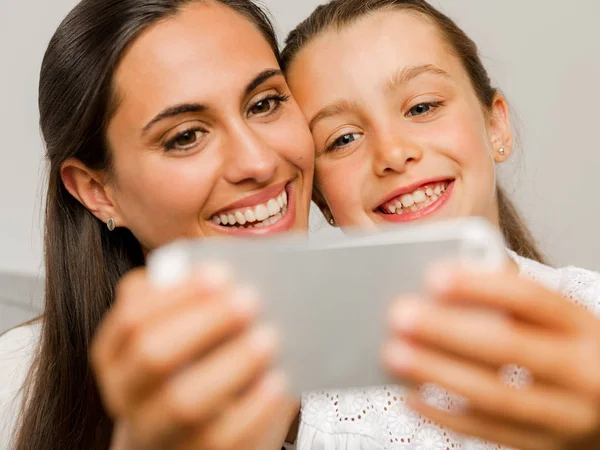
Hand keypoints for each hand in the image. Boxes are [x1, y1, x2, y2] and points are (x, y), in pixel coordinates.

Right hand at [91, 264, 295, 449]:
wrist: (192, 433)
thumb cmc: (192, 368)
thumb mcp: (182, 332)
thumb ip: (194, 303)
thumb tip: (233, 275)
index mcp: (116, 354)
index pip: (131, 319)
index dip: (175, 294)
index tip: (220, 274)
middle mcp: (128, 394)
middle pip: (153, 355)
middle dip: (204, 322)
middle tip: (250, 299)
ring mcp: (158, 432)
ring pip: (184, 402)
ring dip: (231, 364)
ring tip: (270, 336)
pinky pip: (222, 438)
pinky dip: (253, 407)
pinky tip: (279, 380)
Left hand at [383, 265, 599, 449]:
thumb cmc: (567, 349)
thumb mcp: (556, 320)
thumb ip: (510, 299)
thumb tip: (443, 281)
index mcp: (581, 326)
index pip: (530, 299)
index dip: (480, 286)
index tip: (433, 276)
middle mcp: (581, 370)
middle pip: (508, 347)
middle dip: (448, 331)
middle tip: (399, 315)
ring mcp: (564, 415)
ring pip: (495, 396)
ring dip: (438, 373)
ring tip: (393, 353)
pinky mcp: (543, 446)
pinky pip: (487, 432)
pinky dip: (443, 415)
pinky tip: (409, 395)